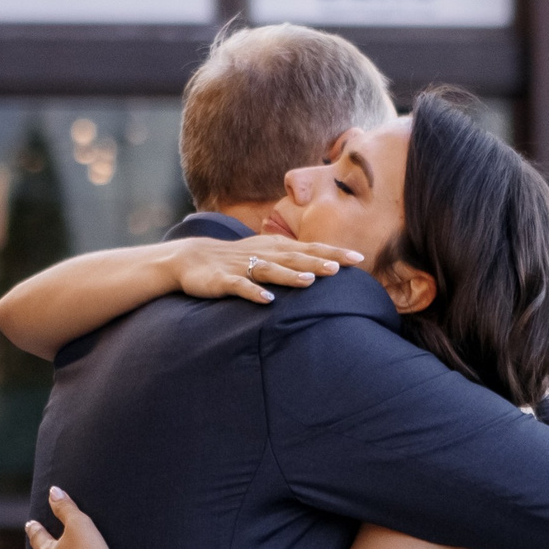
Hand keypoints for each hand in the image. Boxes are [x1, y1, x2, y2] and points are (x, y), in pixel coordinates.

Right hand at [171, 235, 361, 304]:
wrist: (190, 258)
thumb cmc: (236, 258)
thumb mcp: (266, 254)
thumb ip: (293, 259)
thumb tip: (325, 266)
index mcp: (275, 248)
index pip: (310, 249)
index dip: (333, 253)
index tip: (359, 259)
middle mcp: (263, 254)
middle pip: (296, 257)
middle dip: (319, 262)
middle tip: (343, 266)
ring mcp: (243, 266)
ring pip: (270, 270)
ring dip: (290, 275)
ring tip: (310, 281)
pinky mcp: (224, 280)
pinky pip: (240, 287)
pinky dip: (254, 292)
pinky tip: (267, 300)